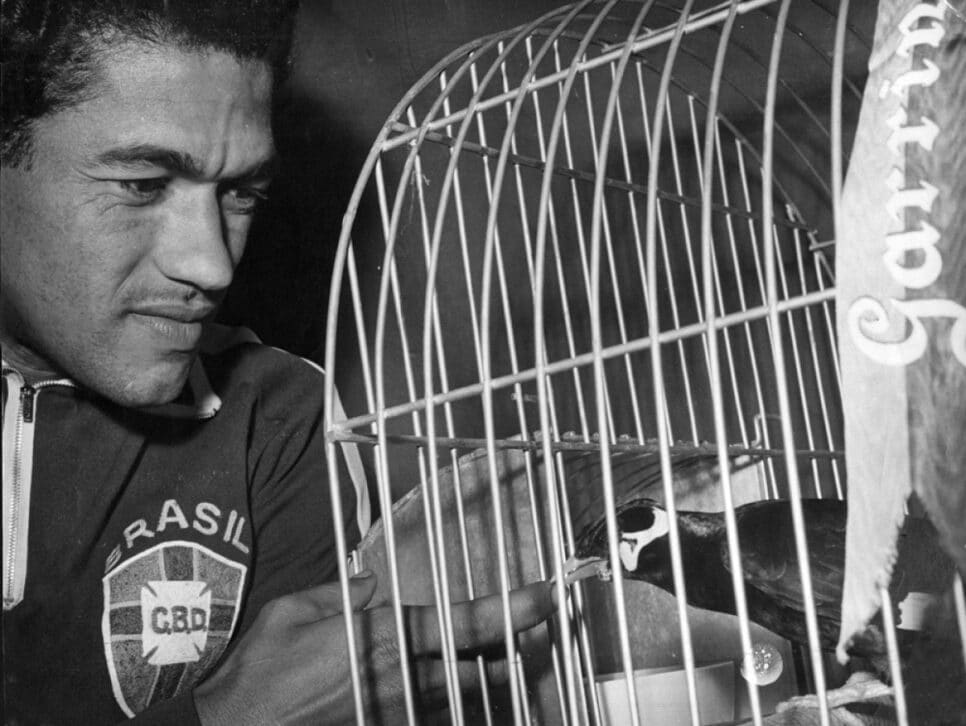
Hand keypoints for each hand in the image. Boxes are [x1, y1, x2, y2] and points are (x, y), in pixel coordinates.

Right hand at [193, 570, 553, 724]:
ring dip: (484, 681)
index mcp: (385, 638)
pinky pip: (429, 717)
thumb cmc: (260, 672)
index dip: (514, 611)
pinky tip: (445, 692)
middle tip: (532, 637)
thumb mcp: (292, 612)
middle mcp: (400, 678)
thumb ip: (339, 593)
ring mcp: (394, 713)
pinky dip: (446, 704)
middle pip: (479, 671)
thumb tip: (369, 585)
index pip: (467, 625)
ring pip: (461, 700)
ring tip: (502, 663)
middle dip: (511, 655)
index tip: (547, 598)